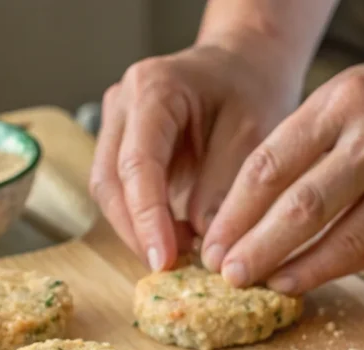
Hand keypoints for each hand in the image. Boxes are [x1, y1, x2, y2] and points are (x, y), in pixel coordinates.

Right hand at [89, 40, 300, 269]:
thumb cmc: (251, 91)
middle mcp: (123, 104)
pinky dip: (145, 222)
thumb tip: (203, 242)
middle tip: (172, 268)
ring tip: (182, 256)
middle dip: (137, 231)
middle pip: (111, 182)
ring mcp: (117, 125)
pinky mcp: (122, 148)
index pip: (138, 164)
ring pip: (110, 192)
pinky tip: (177, 241)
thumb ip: (224, 186)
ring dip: (139, 230)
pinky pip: (124, 193)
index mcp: (153, 88)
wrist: (243, 67)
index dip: (147, 218)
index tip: (162, 260)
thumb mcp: (253, 135)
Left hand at [201, 43, 363, 293]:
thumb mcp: (358, 86)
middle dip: (254, 247)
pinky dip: (334, 269)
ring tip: (261, 283)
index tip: (213, 238)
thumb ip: (312, 133)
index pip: (272, 164)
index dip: (235, 210)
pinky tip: (305, 279)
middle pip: (298, 207)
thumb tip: (256, 194)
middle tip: (226, 273)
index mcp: (345, 99)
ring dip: (292, 267)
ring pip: (337, 238)